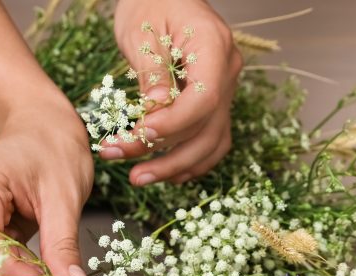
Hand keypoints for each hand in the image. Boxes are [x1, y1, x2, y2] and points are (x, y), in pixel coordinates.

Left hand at [103, 0, 241, 185]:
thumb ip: (152, 71)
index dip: (173, 124)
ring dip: (176, 167)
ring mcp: (225, 89)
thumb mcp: (142, 31)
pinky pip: (211, 140)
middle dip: (166, 156)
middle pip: (207, 128)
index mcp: (214, 46)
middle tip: (127, 169)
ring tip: (139, 178)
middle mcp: (227, 71)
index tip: (140, 133)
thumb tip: (155, 110)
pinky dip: (190, 161)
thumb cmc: (150, 3)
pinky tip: (164, 173)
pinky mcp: (214, 103)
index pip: (204, 99)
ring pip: (211, 142)